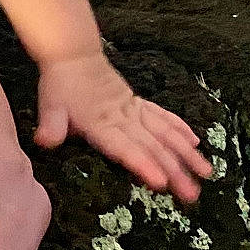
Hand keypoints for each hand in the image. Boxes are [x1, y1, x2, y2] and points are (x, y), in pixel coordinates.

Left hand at [33, 52, 212, 202]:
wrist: (73, 54)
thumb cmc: (60, 85)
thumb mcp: (50, 106)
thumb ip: (51, 125)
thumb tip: (43, 141)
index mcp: (101, 124)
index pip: (125, 148)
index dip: (143, 165)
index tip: (161, 182)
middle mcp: (123, 118)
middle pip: (152, 147)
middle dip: (174, 171)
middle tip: (192, 195)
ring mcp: (134, 110)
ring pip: (165, 134)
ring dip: (186, 154)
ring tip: (206, 173)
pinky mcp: (138, 103)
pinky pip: (163, 116)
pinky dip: (180, 128)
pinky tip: (195, 142)